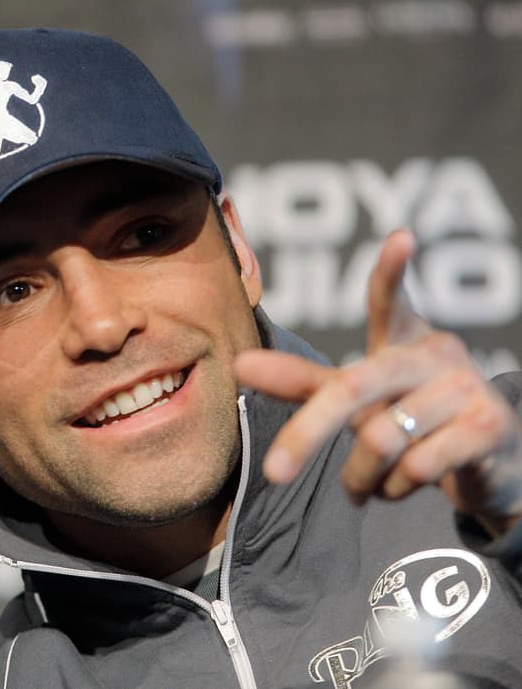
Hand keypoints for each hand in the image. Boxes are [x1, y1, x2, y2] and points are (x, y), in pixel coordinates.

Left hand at [235, 229, 521, 536]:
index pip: (389, 301)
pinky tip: (400, 487)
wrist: (490, 460)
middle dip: (305, 434)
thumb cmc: (408, 414)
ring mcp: (466, 388)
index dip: (391, 272)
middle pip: (352, 388)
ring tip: (361, 486)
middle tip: (272, 473)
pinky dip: (394, 489)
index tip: (401, 238)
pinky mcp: (488, 428)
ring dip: (360, 476)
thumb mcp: (357, 396)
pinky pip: (419, 467)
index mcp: (401, 339)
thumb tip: (238, 365)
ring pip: (381, 439)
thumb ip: (301, 382)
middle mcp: (436, 355)